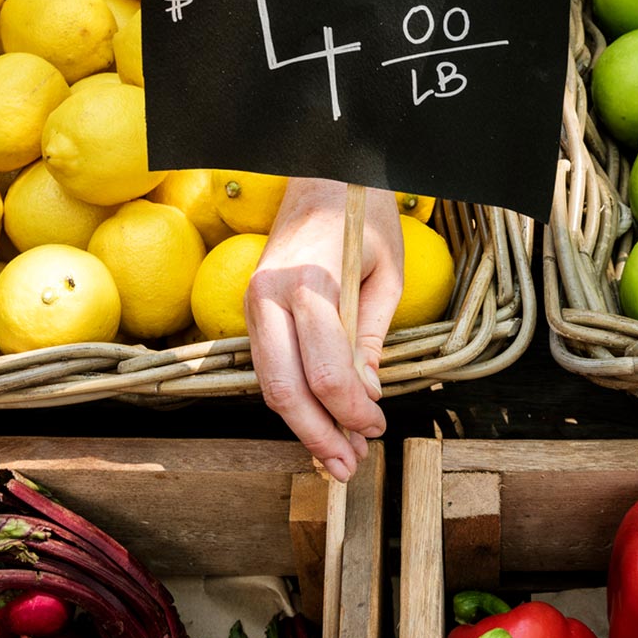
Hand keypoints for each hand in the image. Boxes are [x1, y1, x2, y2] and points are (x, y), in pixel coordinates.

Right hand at [246, 178, 404, 480]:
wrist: (321, 171)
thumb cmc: (363, 215)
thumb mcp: (386, 273)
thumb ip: (372, 336)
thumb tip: (367, 393)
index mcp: (310, 283)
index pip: (326, 370)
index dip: (352, 410)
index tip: (376, 426)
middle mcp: (270, 295)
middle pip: (285, 388)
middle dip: (318, 434)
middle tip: (349, 466)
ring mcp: (253, 302)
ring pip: (269, 383)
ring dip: (303, 426)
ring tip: (336, 457)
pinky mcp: (250, 308)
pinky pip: (267, 366)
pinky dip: (292, 400)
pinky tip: (317, 422)